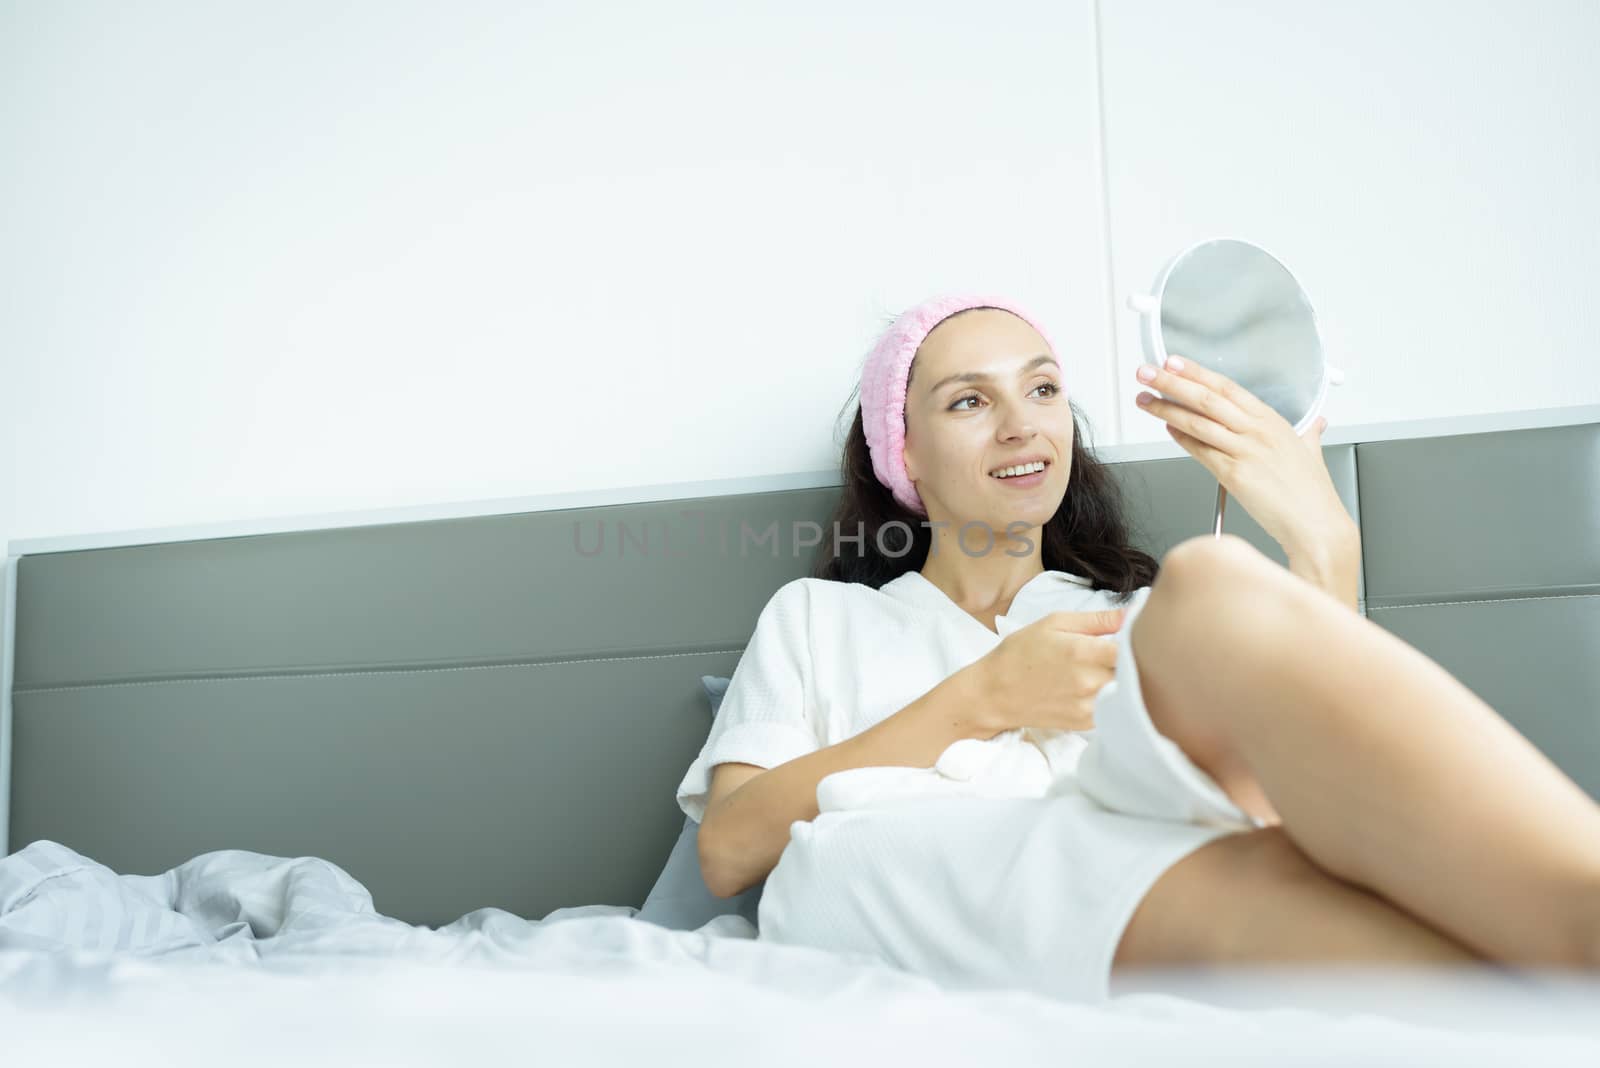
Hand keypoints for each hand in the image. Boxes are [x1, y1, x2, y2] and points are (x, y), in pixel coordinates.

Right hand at [972, 608, 1123, 736]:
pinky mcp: (1086, 723)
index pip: (1135, 647)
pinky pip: (1113, 708)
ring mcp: (1089, 706)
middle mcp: (1090, 682)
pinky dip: (1112, 698)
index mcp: (1084, 652)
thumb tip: (1132, 614)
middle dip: (1133, 661)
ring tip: (1107, 669)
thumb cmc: (1021, 652)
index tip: (1133, 636)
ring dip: (1124, 681)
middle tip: (1122, 652)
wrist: (994, 693)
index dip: (1138, 641)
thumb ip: (1096, 620)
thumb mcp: (1054, 623)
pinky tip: (1096, 687)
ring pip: (1126, 692)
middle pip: (1134, 672)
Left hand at [1134, 354, 1345, 549]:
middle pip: (1206, 398)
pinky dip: (1181, 438)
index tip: (1174, 362)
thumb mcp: (1312, 452)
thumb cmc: (1313, 493)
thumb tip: (1315, 424)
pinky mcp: (1234, 474)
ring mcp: (1245, 451)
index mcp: (1272, 420)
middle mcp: (1257, 431)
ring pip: (1198, 422)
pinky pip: (1200, 451)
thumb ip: (1309, 434)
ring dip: (1166, 409)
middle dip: (1171, 383)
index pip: (1226, 387)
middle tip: (1147, 372)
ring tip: (1145, 399)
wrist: (1316, 524)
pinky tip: (1166, 429)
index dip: (1196, 372)